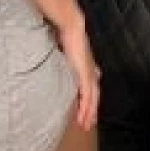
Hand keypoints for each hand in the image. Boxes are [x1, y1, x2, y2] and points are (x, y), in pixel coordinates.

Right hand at [58, 14, 100, 131]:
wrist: (71, 26)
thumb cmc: (65, 31)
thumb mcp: (64, 44)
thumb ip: (62, 50)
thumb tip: (56, 48)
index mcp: (86, 62)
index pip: (90, 81)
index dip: (90, 92)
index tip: (87, 101)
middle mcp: (90, 69)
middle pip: (94, 93)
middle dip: (91, 108)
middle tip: (88, 121)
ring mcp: (89, 73)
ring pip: (93, 98)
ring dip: (90, 112)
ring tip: (86, 124)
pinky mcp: (86, 76)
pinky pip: (88, 96)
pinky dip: (86, 108)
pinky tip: (84, 117)